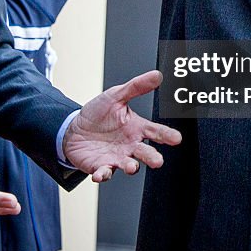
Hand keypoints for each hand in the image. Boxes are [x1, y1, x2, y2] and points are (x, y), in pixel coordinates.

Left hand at [62, 71, 181, 181]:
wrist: (74, 129)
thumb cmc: (98, 114)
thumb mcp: (115, 96)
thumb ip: (136, 87)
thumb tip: (157, 75)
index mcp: (136, 128)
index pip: (156, 132)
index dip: (167, 135)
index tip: (176, 139)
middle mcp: (130, 146)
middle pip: (145, 153)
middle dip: (152, 157)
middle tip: (158, 161)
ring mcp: (117, 158)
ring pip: (128, 165)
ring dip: (131, 167)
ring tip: (132, 167)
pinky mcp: (101, 166)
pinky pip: (104, 172)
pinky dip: (103, 174)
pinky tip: (101, 173)